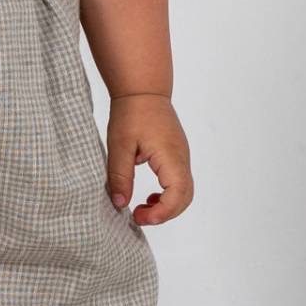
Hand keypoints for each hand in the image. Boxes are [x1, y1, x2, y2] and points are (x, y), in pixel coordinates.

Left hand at [105, 94, 192, 225]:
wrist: (142, 89)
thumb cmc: (131, 113)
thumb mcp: (119, 146)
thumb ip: (120, 176)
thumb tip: (120, 204)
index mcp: (170, 156)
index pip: (177, 194)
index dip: (161, 212)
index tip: (138, 216)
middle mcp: (182, 158)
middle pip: (185, 198)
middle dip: (164, 214)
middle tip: (137, 216)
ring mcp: (182, 156)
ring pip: (184, 192)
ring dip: (167, 205)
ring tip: (142, 208)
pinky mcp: (177, 155)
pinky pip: (179, 182)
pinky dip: (168, 195)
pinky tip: (149, 196)